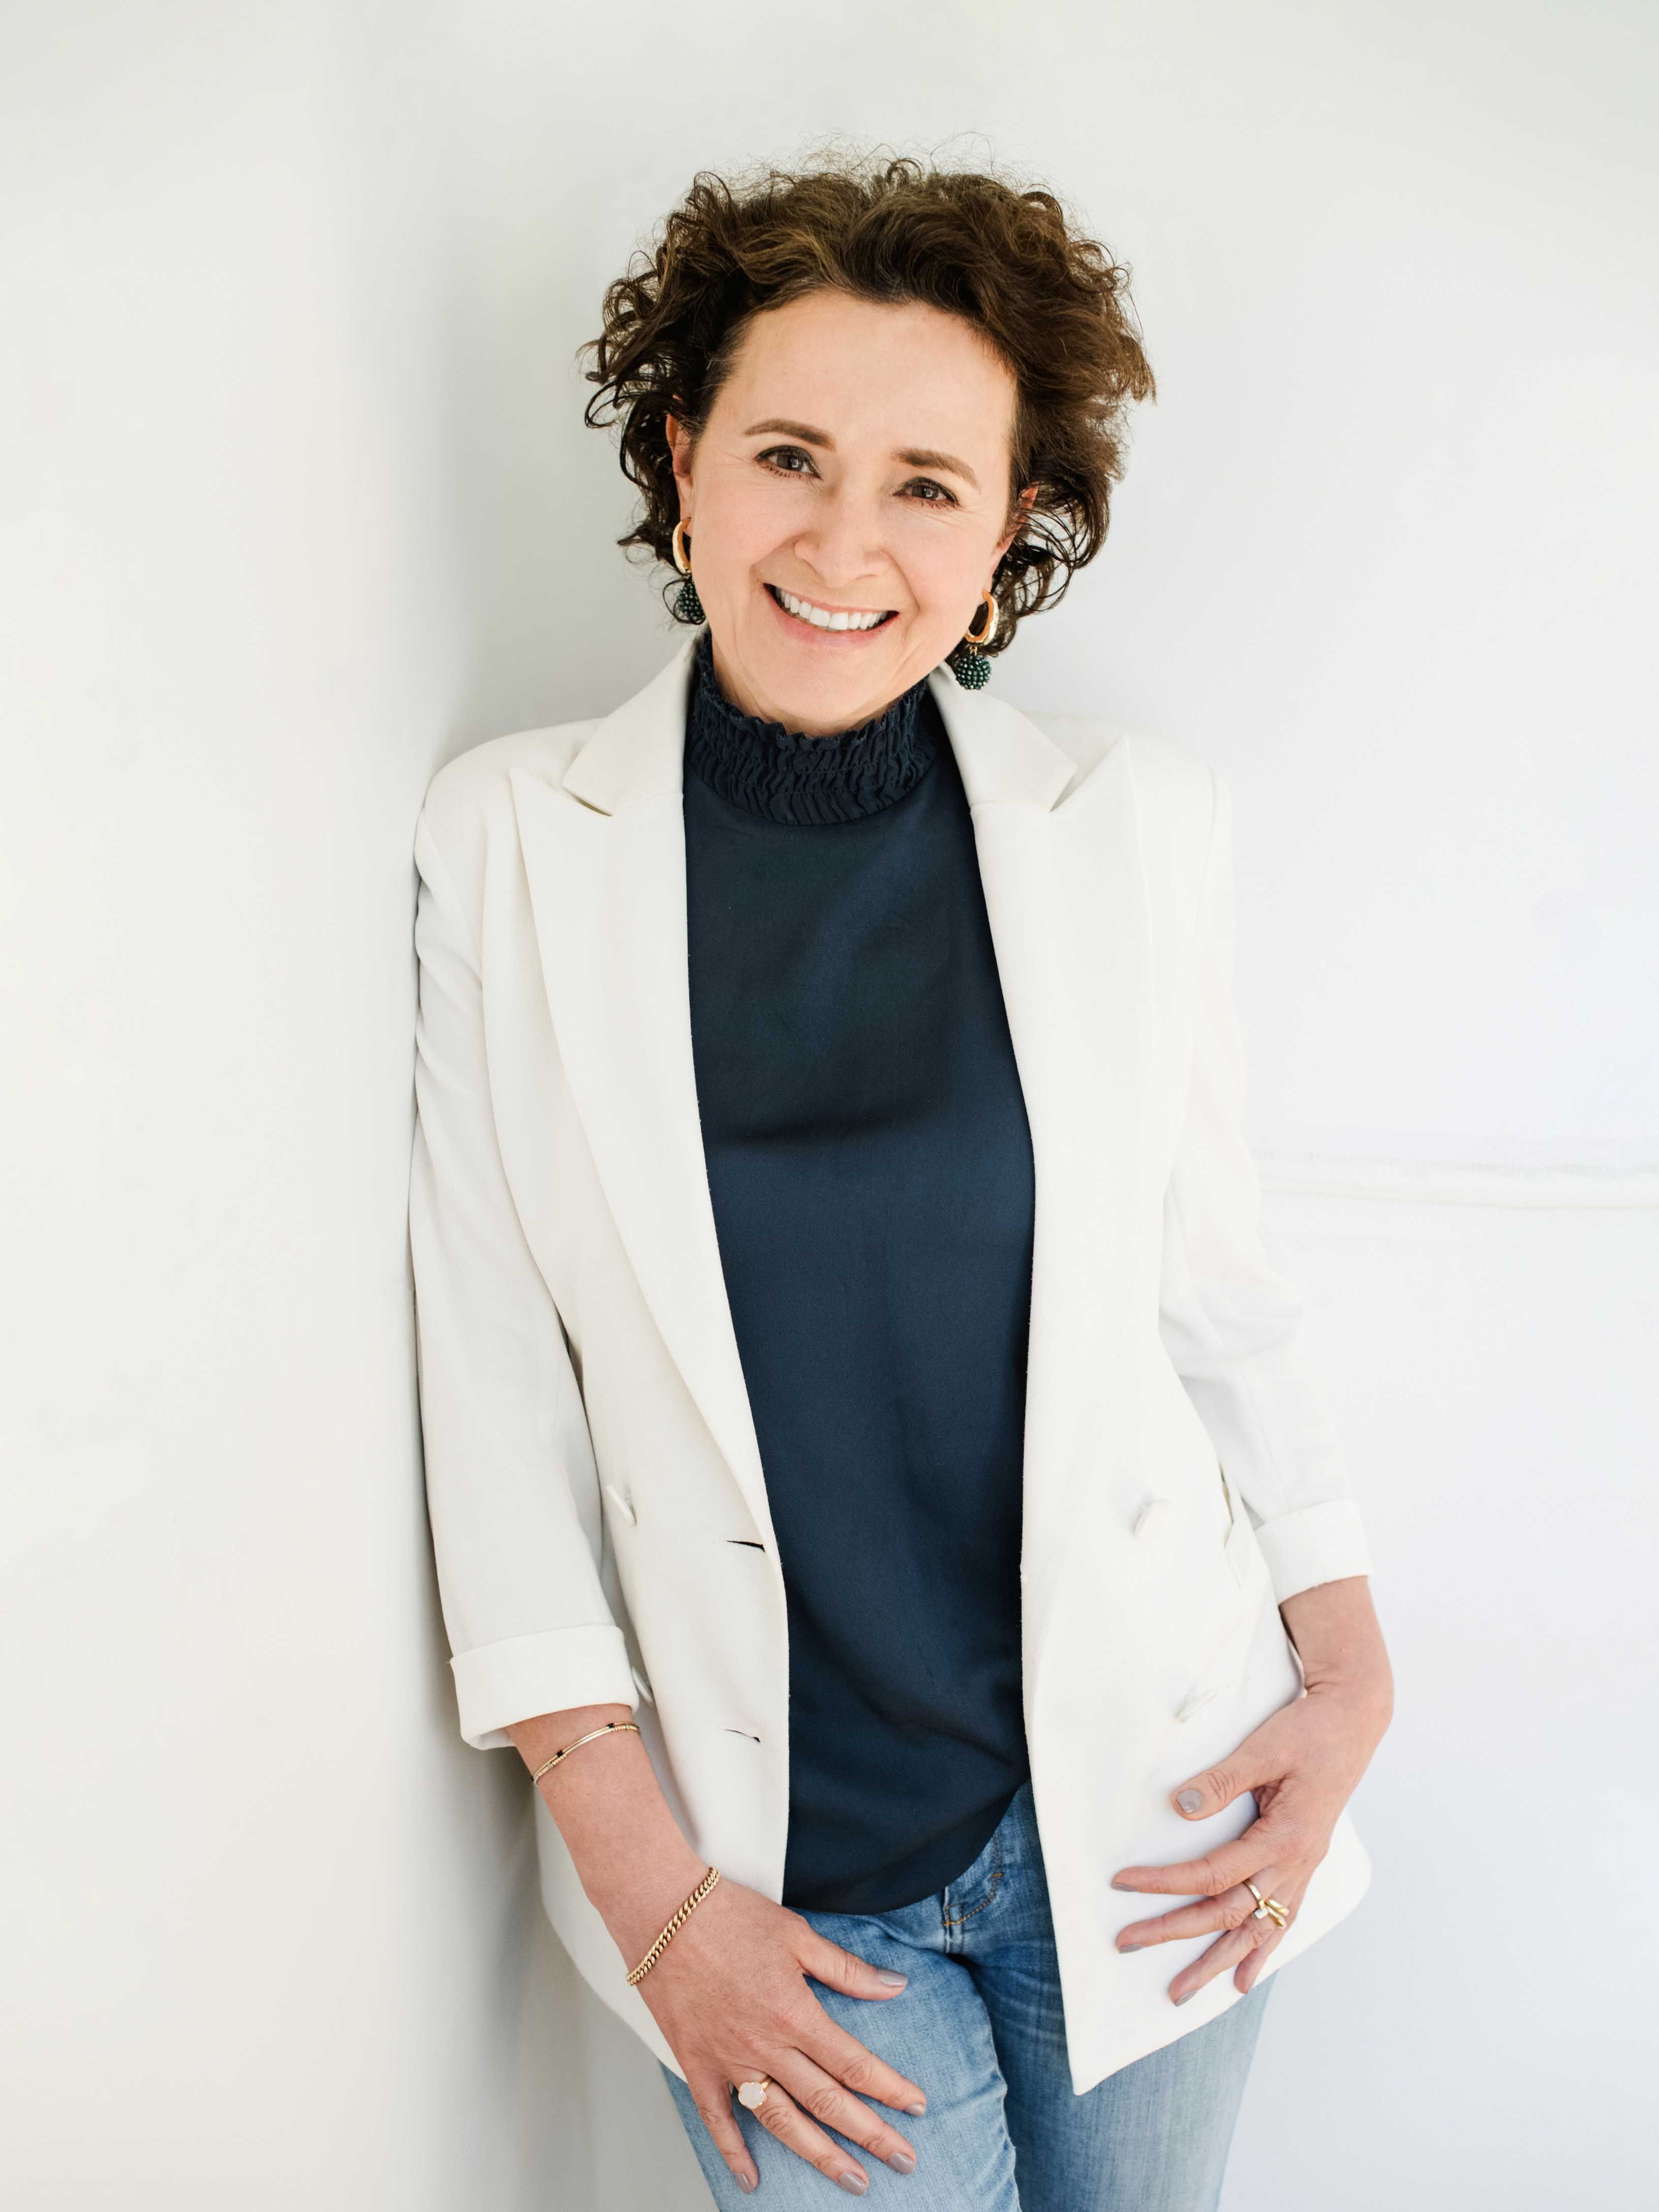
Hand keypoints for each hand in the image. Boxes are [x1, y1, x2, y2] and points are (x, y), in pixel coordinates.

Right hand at [635, 1873, 925, 2196]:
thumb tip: (895, 1987)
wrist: (663, 1912)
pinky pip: (717, 2119)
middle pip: (827, 2102)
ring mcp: (729, 2061)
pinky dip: (733, 2153)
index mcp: (795, 2013)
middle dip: (871, 2136)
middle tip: (904, 2161)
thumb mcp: (797, 1935)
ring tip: (852, 2180)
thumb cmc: (728, 1916)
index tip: (916, 2108)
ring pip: (781, 2121)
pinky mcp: (696, 2065)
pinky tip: (752, 2180)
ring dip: (820, 2155)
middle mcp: (765, 2046)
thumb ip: (846, 1970)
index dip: (890, 2089)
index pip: (854, 2064)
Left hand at [1110, 1575, 1392, 2005]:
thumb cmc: (1308, 1732)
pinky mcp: (1304, 1864)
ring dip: (1217, 1961)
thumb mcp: (1263, 1748)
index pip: (1213, 1873)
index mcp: (1284, 1837)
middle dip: (1177, 1932)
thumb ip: (1223, 1779)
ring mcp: (1302, 1869)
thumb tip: (1181, 1807)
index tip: (1124, 1882)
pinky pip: (1281, 1920)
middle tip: (1128, 1943)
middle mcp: (1295, 1863)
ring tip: (1183, 1991)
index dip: (1166, 1882)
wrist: (1352, 1723)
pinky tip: (1244, 1980)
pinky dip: (1261, 1952)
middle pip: (1229, 1913)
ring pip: (1256, 1929)